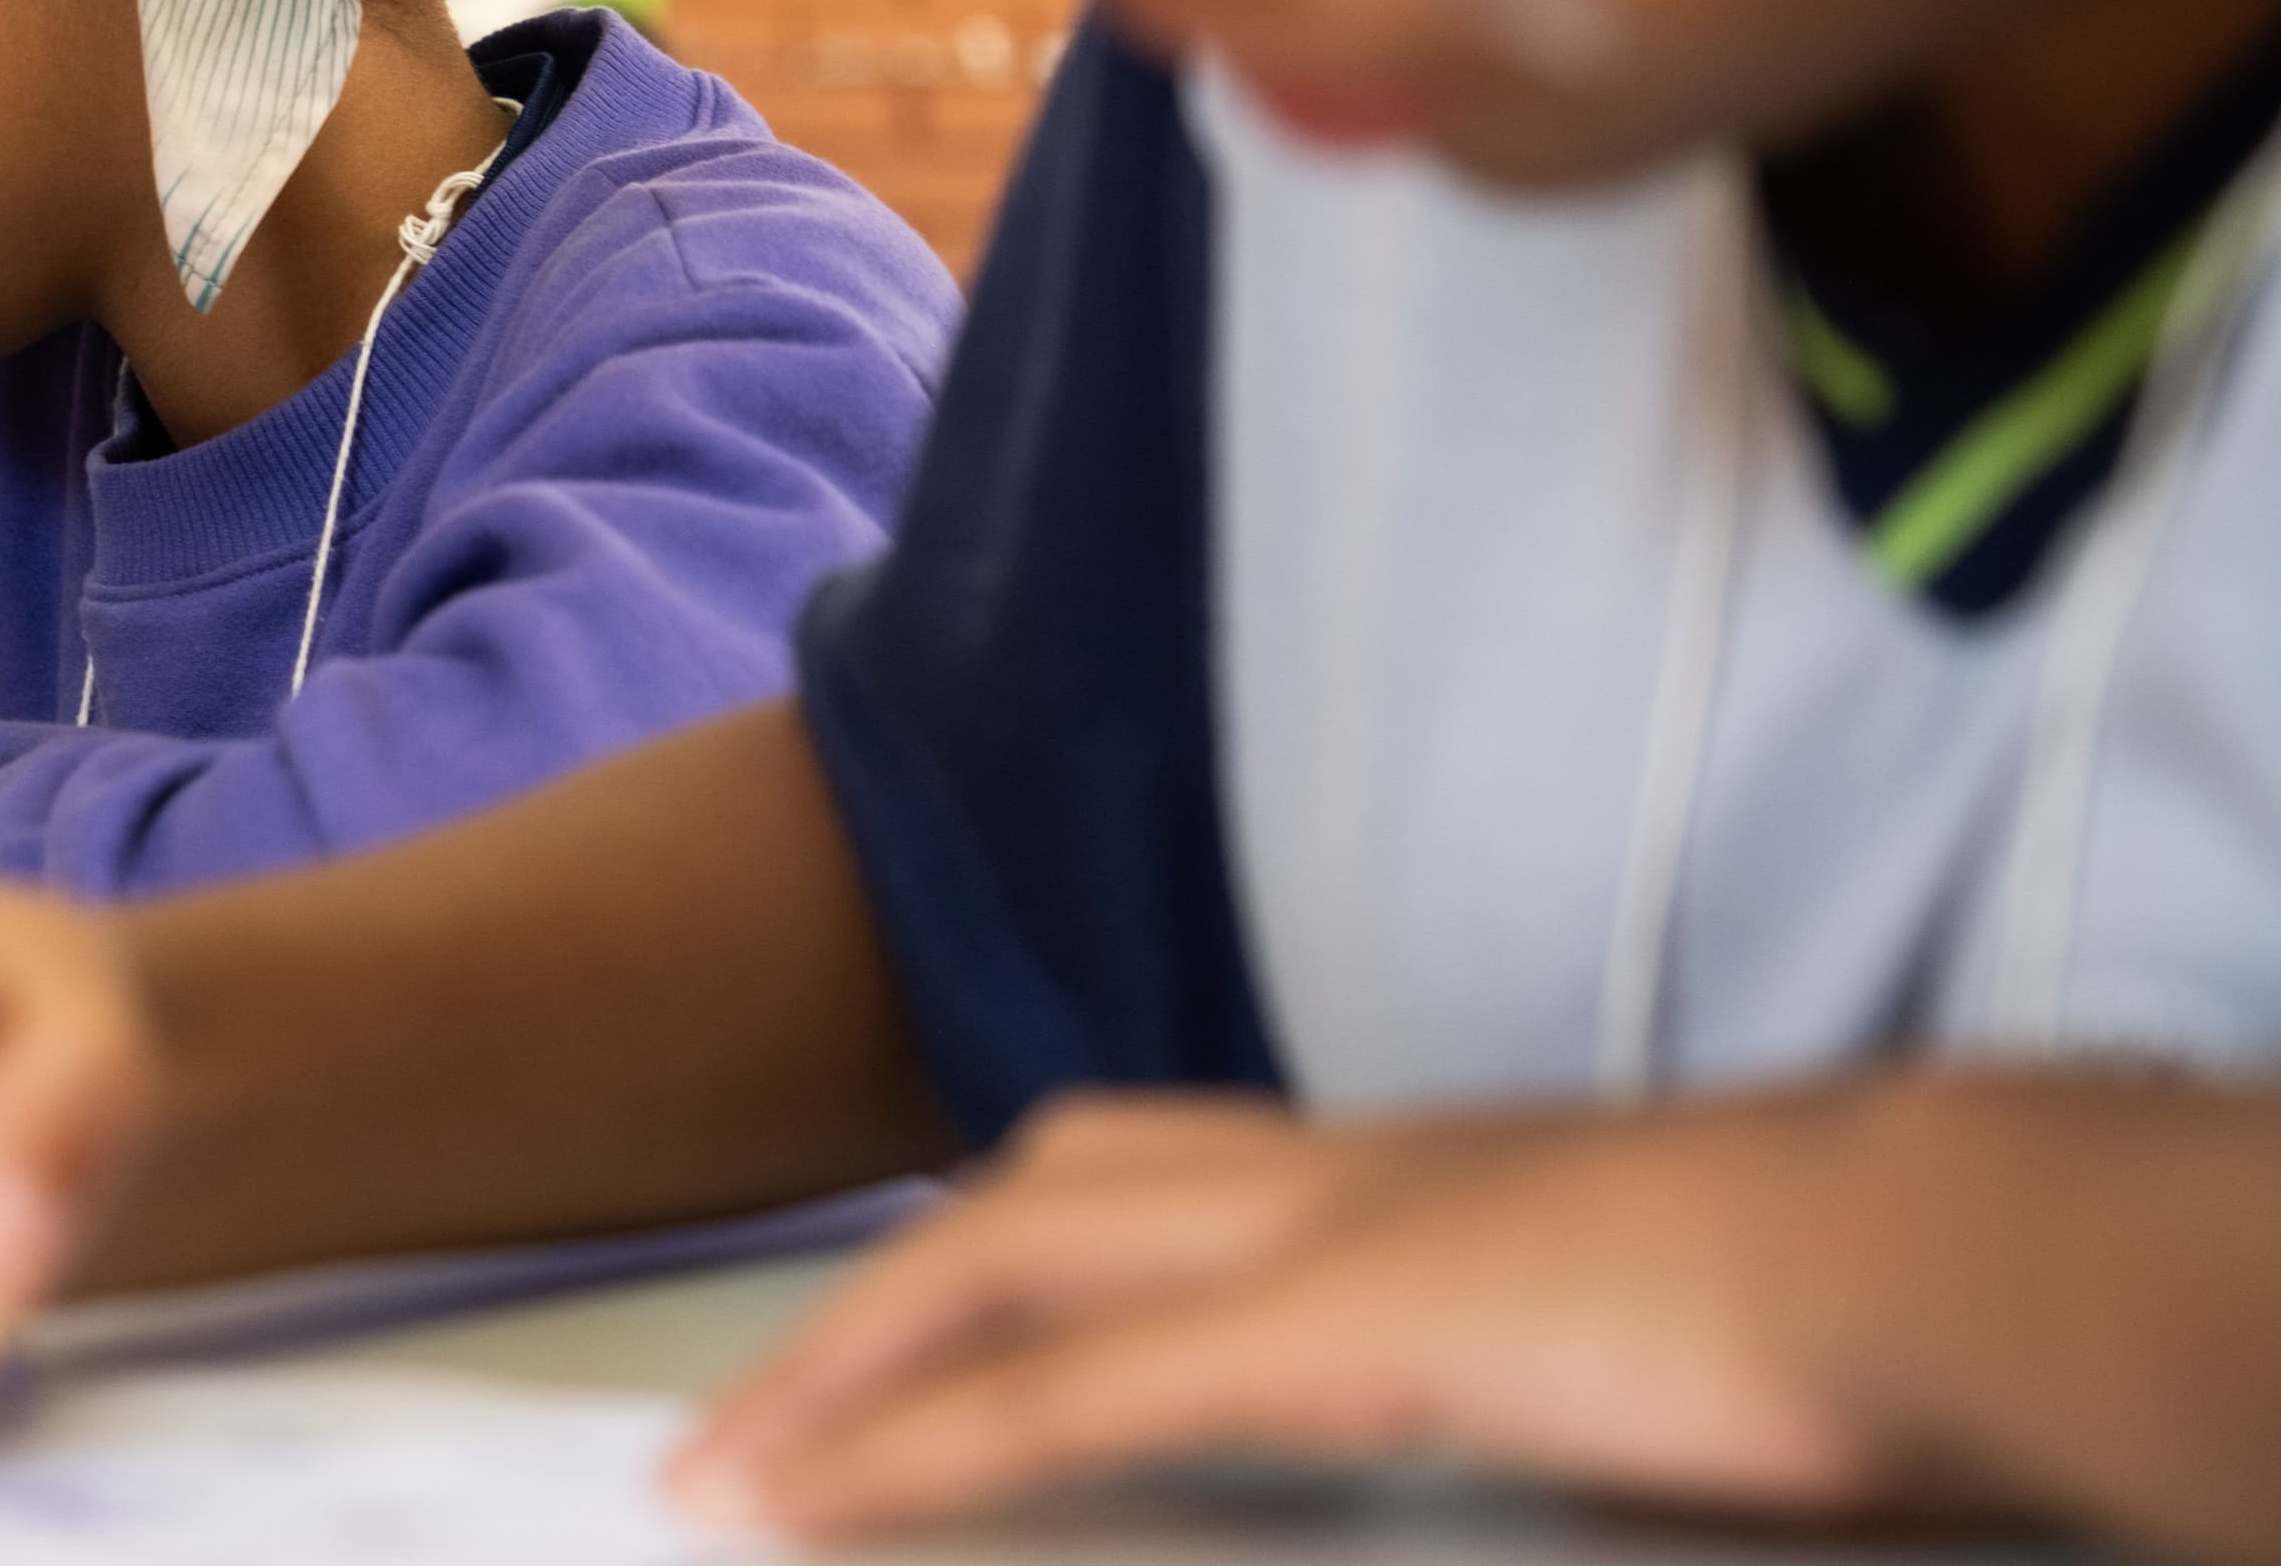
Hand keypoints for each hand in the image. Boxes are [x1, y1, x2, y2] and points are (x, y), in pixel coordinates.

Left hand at [673, 1089, 1892, 1540]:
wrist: (1937, 1248)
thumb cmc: (1823, 1311)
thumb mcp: (1607, 1337)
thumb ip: (1498, 1375)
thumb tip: (1471, 1426)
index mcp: (1394, 1173)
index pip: (1131, 1178)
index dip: (987, 1252)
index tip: (886, 1339)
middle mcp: (1328, 1172)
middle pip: (1030, 1189)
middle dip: (876, 1297)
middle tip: (752, 1412)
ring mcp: (1320, 1234)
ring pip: (1003, 1260)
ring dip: (850, 1365)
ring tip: (730, 1469)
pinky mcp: (1338, 1327)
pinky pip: (1071, 1392)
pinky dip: (927, 1439)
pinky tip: (825, 1496)